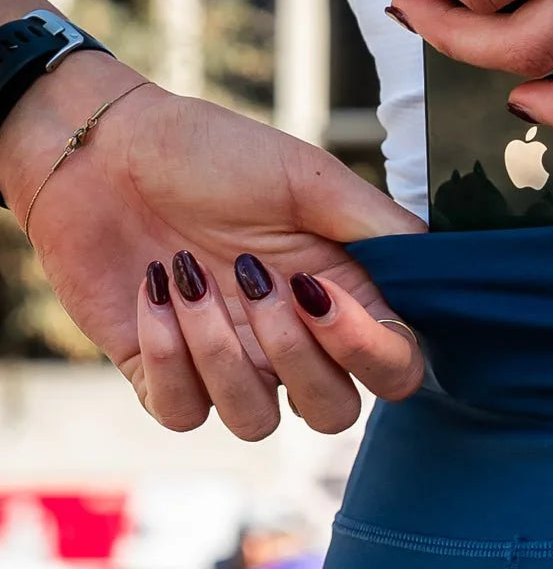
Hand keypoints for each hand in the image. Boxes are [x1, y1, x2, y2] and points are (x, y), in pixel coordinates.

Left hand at [2, 54, 426, 439]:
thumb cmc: (209, 155)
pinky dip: (166, 355)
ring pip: (256, 422)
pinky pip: (183, 412)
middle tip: (252, 277)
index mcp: (341, 305)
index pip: (394, 372)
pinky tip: (153, 289)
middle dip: (292, 355)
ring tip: (186, 275)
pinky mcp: (166, 377)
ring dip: (220, 353)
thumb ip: (379, 226)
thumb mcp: (308, 176)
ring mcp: (232, 368)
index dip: (367, 351)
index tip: (317, 289)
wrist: (99, 146)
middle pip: (333, 415)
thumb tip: (438, 266)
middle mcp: (294, 348)